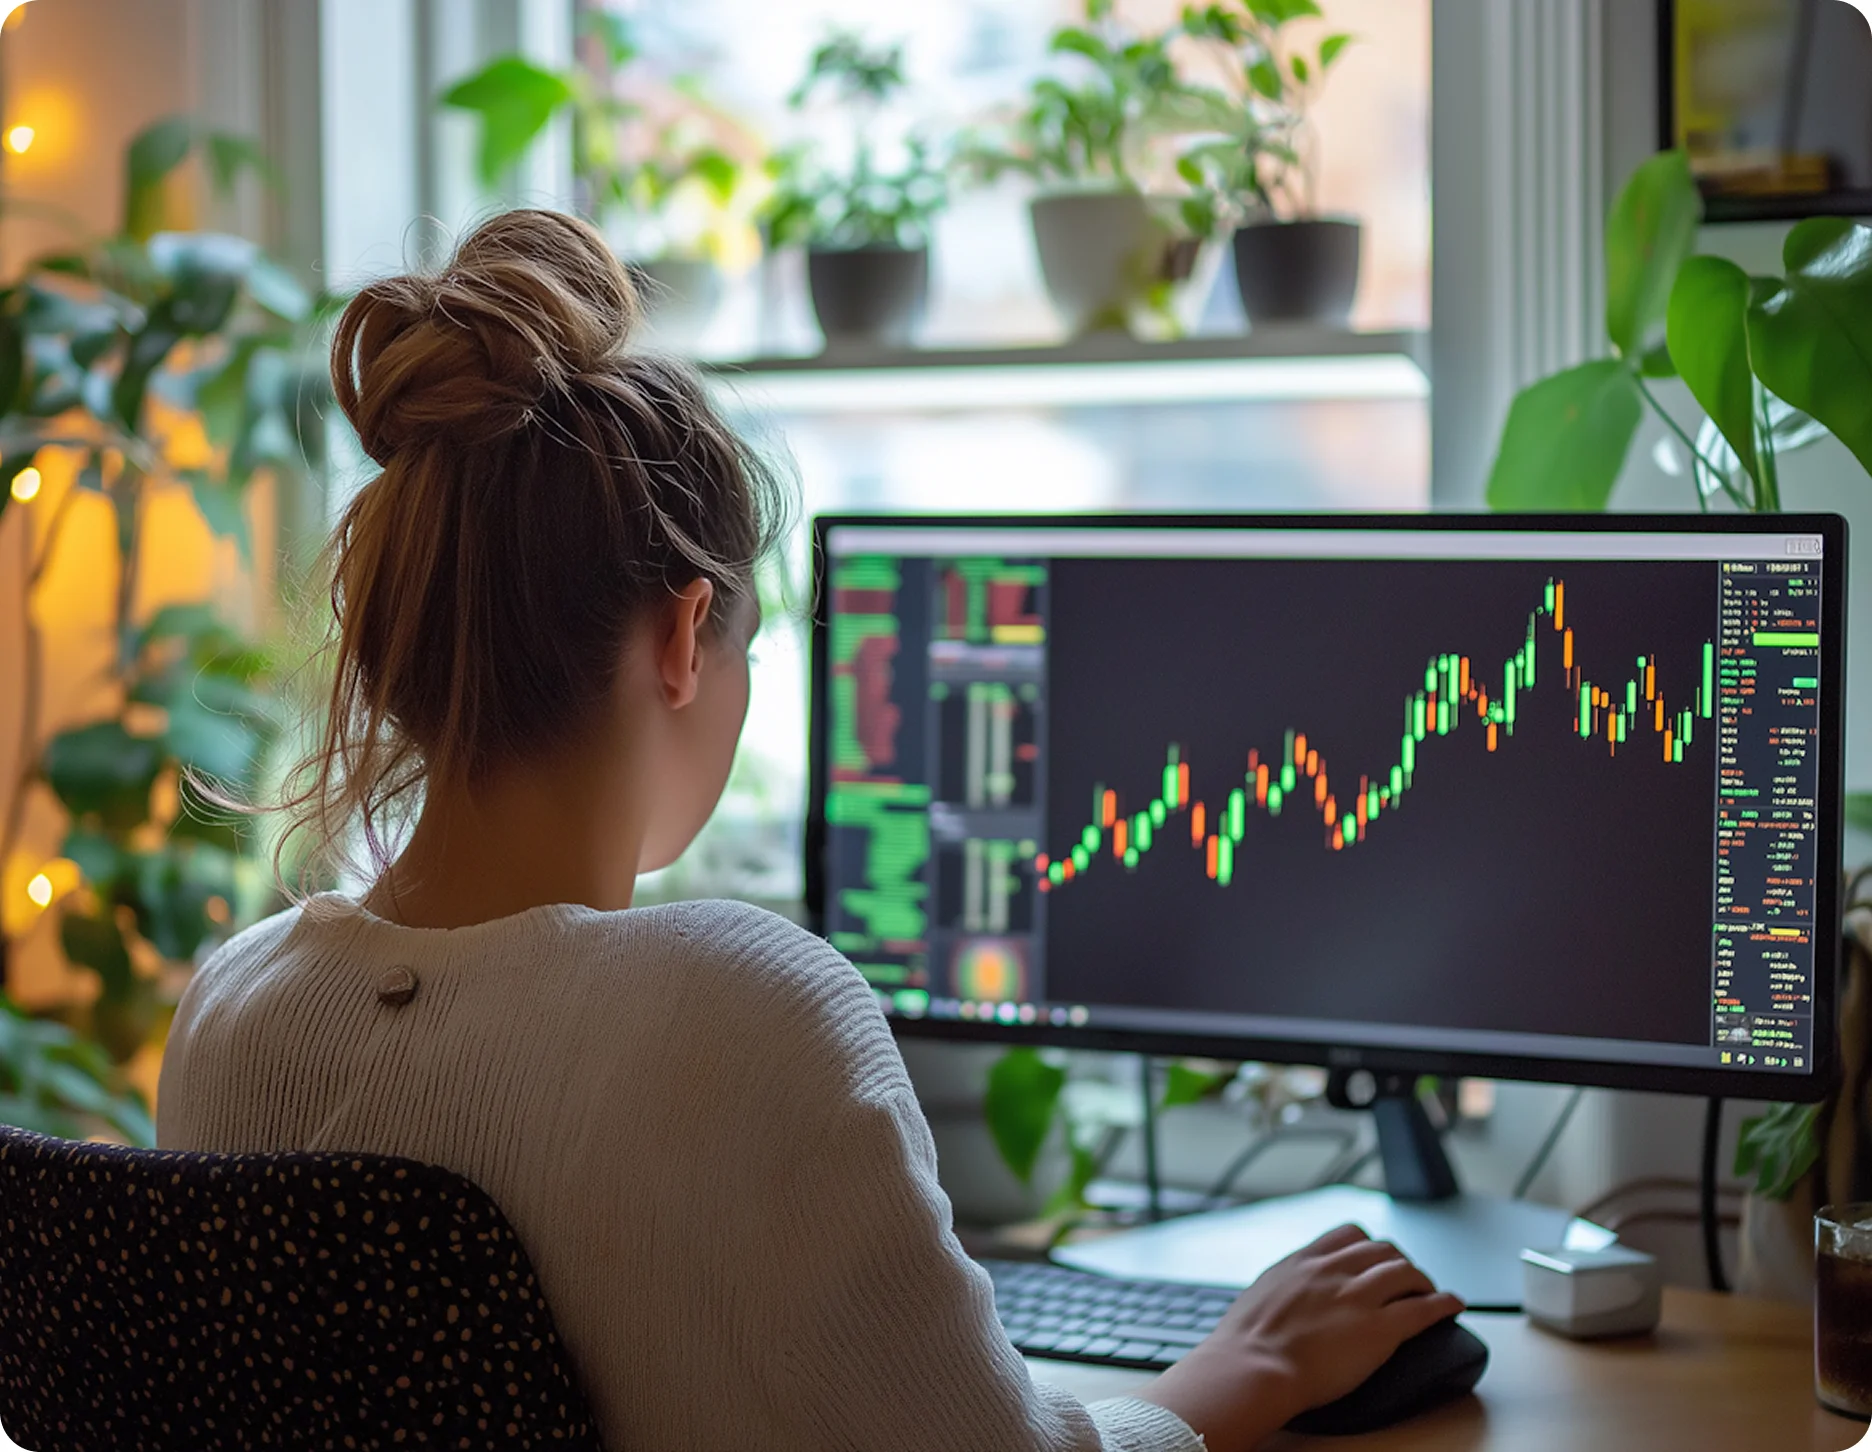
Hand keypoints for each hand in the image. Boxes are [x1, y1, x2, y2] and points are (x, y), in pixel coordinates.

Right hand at [1134, 1225, 1464, 1451]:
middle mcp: (1333, 1270)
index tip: (1375, 1257)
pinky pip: (1423, 1308)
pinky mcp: (1379, 1329)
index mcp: (1303, 1262)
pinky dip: (1444, 1303)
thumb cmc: (1245, 1344)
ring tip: (1429, 1291)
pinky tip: (1453, 1305)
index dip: (1368, 1246)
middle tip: (1406, 1279)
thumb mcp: (1260, 1296)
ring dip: (1422, 1280)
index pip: (1348, 1235)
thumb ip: (1284, 1287)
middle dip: (1398, 1261)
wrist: (1252, 1367)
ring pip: (1405, 1272)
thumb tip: (1288, 1293)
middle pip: (1381, 1249)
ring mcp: (1358, 1297)